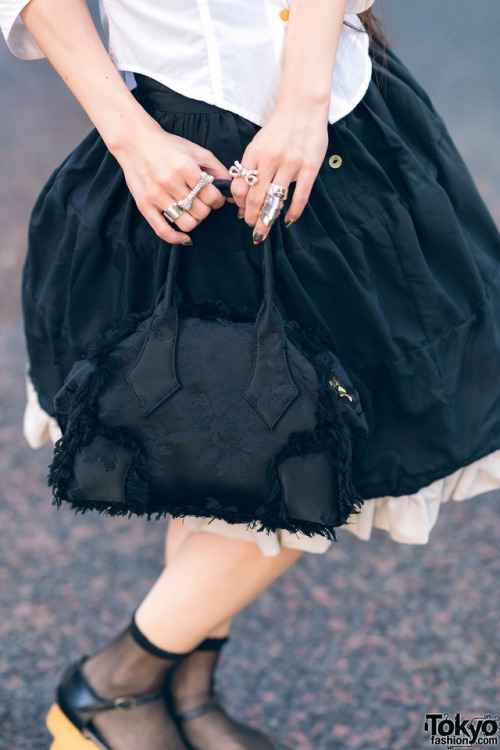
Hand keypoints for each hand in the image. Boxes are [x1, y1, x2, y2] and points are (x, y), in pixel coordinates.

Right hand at [111, 120, 231, 243]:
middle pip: (201, 211)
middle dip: (206, 209)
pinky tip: (185, 237)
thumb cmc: (168, 146)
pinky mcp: (144, 205)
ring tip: (192, 211)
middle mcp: (170, 182)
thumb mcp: (197, 151)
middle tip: (202, 202)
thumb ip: (217, 169)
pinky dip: (176, 238)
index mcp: (185, 167)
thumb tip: (231, 192)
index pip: (211, 196)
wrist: (135, 141)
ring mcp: (156, 195)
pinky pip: (162, 230)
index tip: (214, 197)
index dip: (217, 200)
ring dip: (195, 221)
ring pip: (187, 223)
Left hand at [230, 108, 328, 241]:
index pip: (239, 188)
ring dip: (267, 220)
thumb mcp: (258, 144)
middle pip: (255, 199)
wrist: (304, 108)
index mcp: (253, 154)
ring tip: (265, 227)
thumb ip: (251, 166)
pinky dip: (293, 213)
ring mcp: (291, 164)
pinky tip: (288, 219)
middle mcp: (270, 160)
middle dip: (251, 218)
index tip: (242, 211)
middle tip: (252, 227)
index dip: (239, 204)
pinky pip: (300, 198)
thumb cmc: (279, 129)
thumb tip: (244, 194)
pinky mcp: (309, 168)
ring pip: (274, 201)